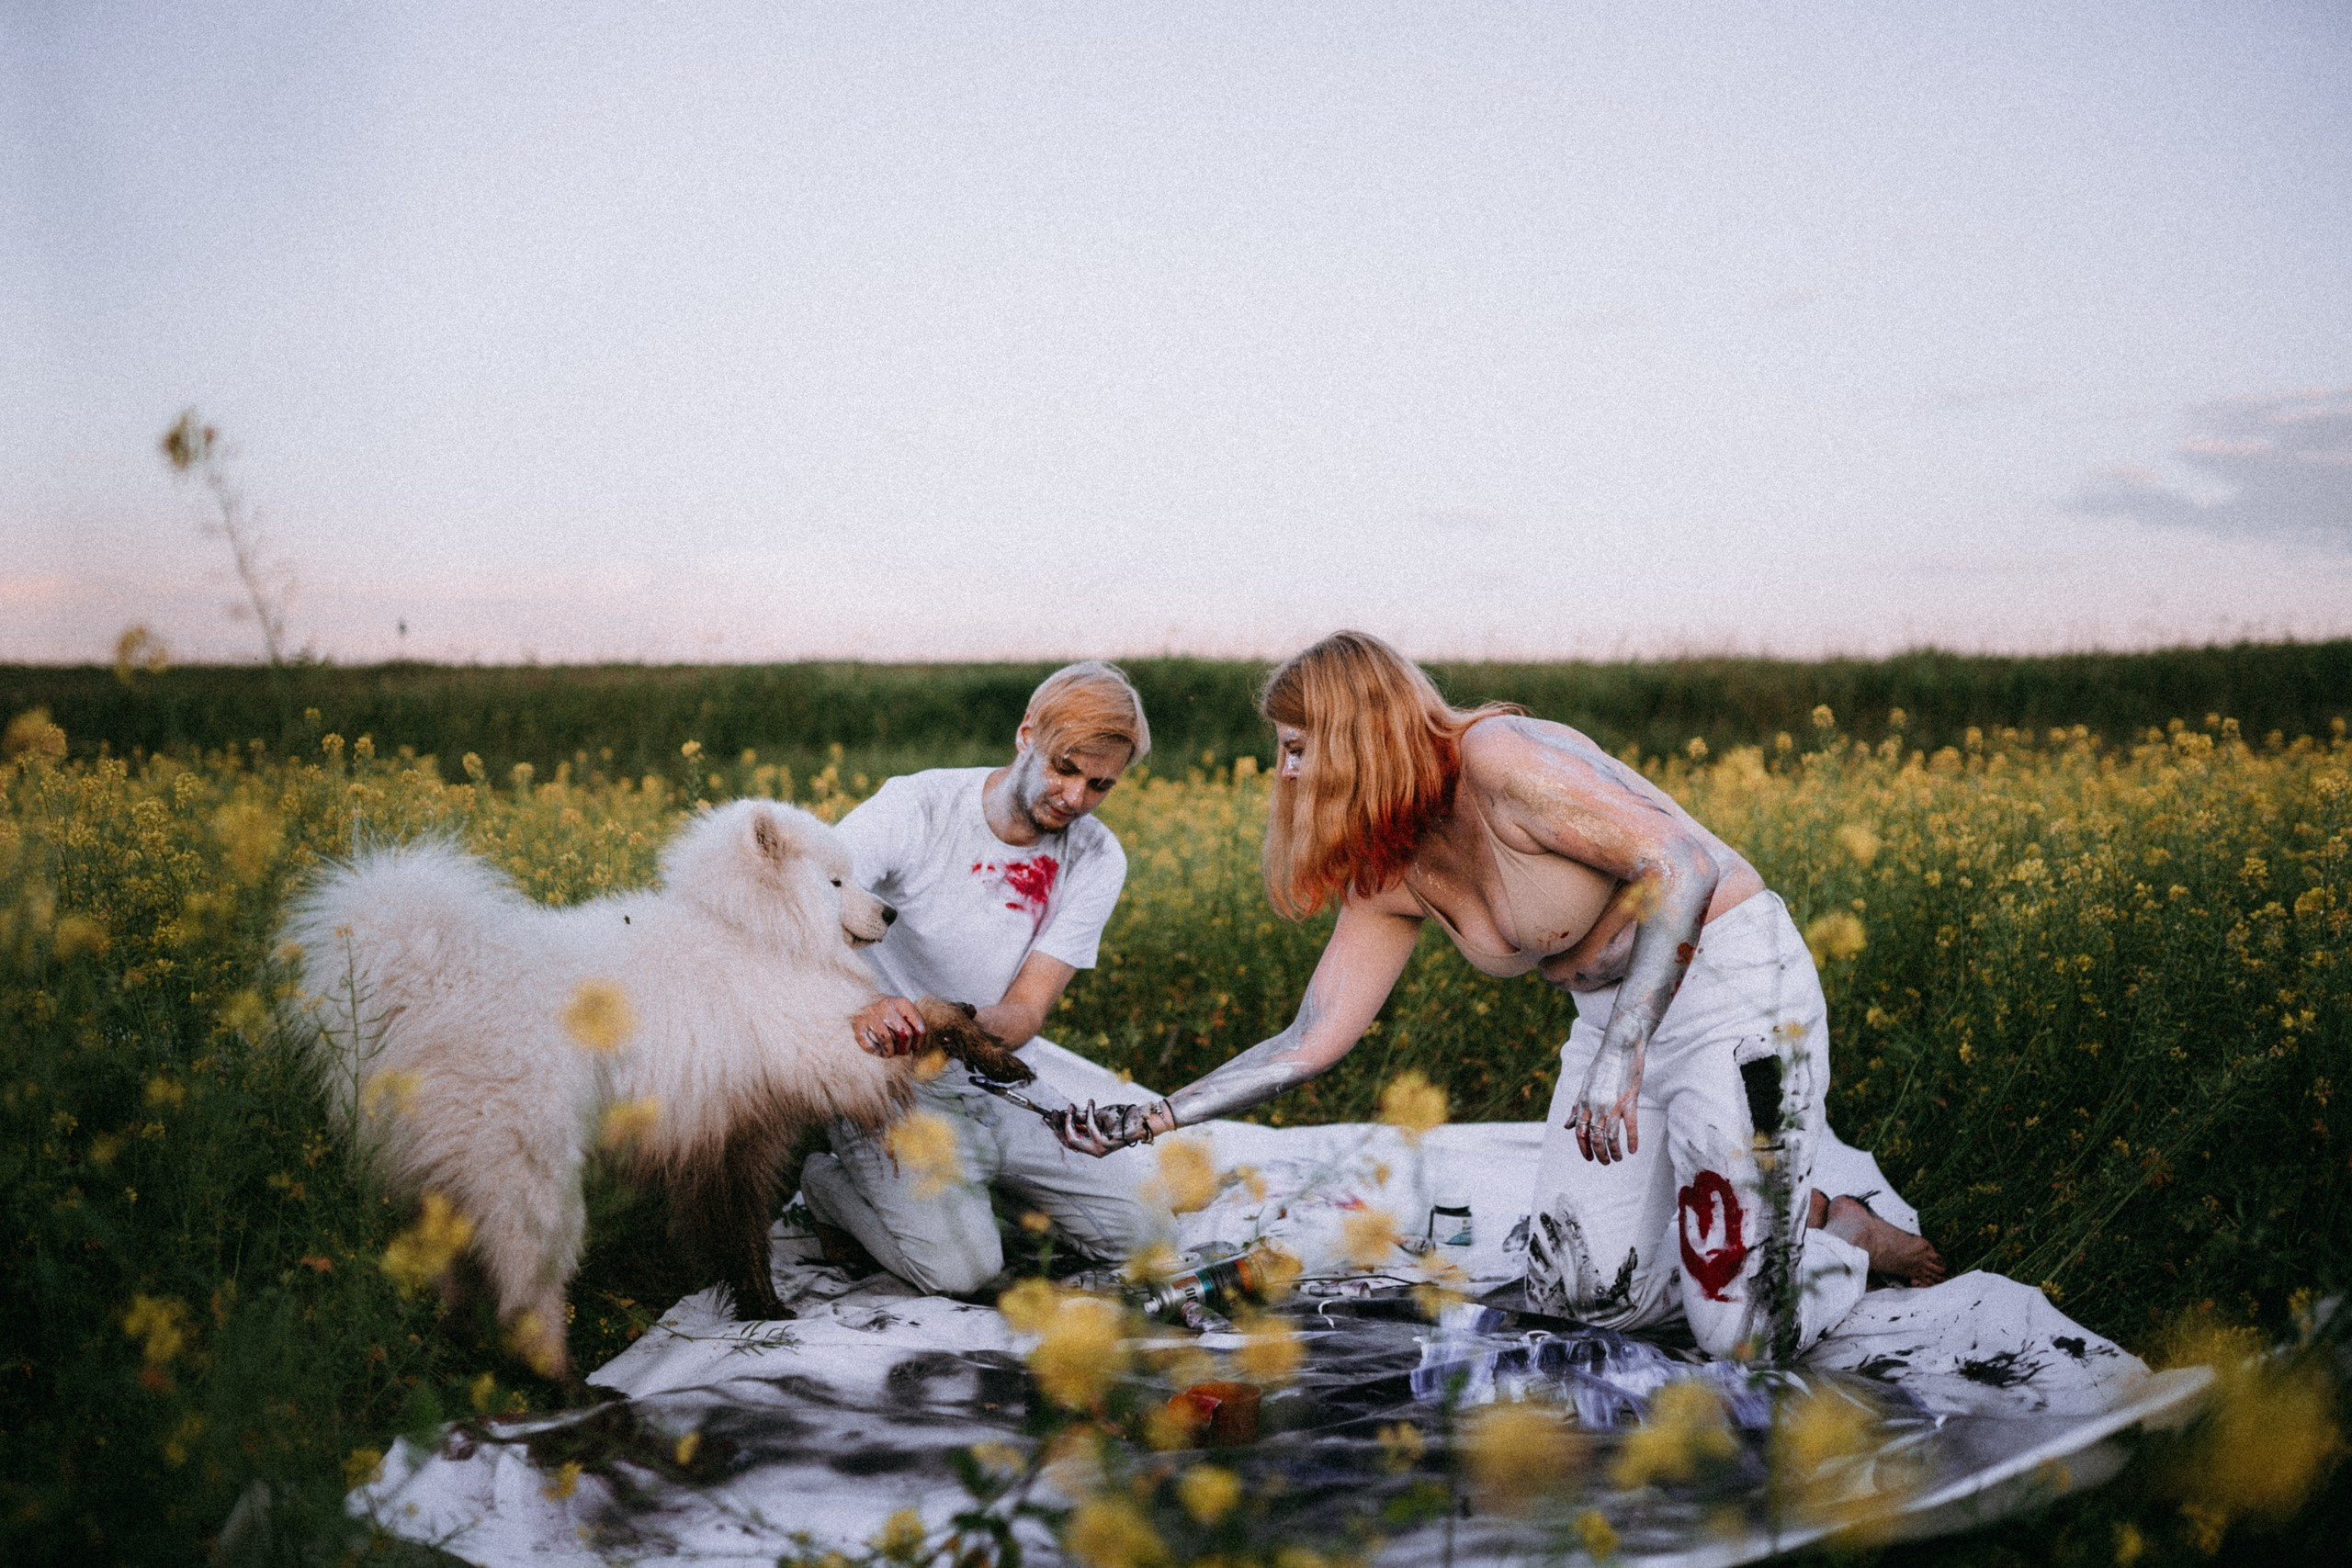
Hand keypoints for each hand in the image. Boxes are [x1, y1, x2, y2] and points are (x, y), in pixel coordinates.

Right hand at [852, 996, 925, 1055]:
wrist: (860, 1001)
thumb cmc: (888, 1014)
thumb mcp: (904, 1014)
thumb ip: (914, 1027)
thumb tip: (915, 1047)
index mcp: (902, 1003)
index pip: (919, 1029)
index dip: (918, 1043)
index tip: (913, 1047)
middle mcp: (887, 1006)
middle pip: (905, 1034)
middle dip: (904, 1048)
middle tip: (901, 1052)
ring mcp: (871, 1014)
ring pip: (887, 1039)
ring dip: (889, 1052)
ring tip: (889, 1053)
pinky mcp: (858, 1024)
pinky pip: (870, 1045)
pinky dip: (875, 1052)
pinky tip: (878, 1051)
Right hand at [1049, 1099, 1165, 1157]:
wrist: (1142, 1119)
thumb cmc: (1122, 1117)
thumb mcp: (1098, 1116)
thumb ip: (1083, 1118)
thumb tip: (1066, 1113)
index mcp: (1092, 1145)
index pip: (1069, 1141)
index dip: (1057, 1129)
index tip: (1050, 1116)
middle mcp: (1094, 1151)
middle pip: (1067, 1142)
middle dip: (1059, 1126)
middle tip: (1055, 1111)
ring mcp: (1099, 1149)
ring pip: (1073, 1138)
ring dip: (1070, 1120)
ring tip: (1072, 1106)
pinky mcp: (1104, 1144)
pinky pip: (1089, 1127)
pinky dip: (1088, 1114)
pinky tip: (1091, 1104)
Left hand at [1569, 1042, 1642, 1163]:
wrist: (1620, 1047)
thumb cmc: (1603, 1065)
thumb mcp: (1585, 1086)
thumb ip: (1577, 1108)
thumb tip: (1567, 1126)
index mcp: (1584, 1102)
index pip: (1580, 1132)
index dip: (1583, 1148)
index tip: (1589, 1158)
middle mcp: (1596, 1106)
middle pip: (1594, 1138)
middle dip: (1599, 1154)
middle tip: (1604, 1162)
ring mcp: (1613, 1104)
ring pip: (1610, 1136)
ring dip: (1614, 1151)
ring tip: (1617, 1159)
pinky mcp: (1629, 1101)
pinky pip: (1630, 1126)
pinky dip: (1631, 1141)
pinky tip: (1632, 1151)